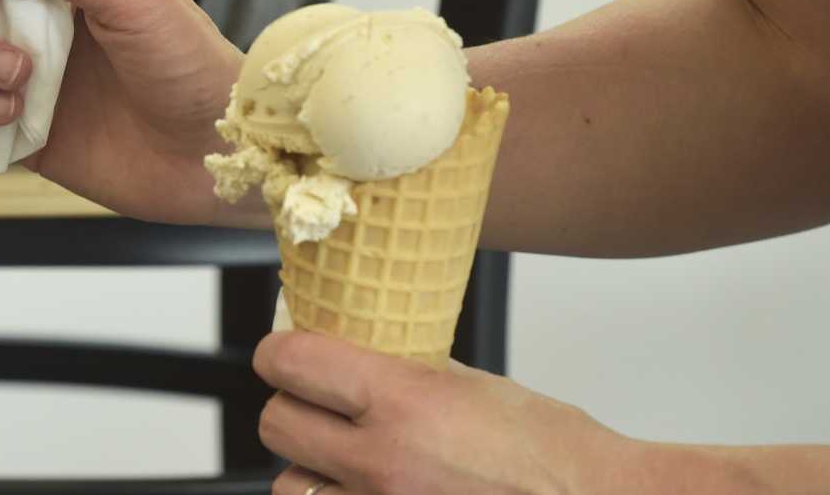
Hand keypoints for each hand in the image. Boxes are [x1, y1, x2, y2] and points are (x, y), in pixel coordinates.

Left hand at [254, 332, 623, 494]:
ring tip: (338, 461)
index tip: (283, 353)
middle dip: (290, 409)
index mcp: (404, 402)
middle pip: (276, 426)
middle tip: (312, 404)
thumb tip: (356, 350)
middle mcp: (383, 462)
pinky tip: (363, 492)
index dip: (278, 353)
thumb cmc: (553, 453)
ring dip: (307, 471)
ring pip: (289, 488)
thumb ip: (406, 370)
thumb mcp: (474, 386)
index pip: (292, 363)